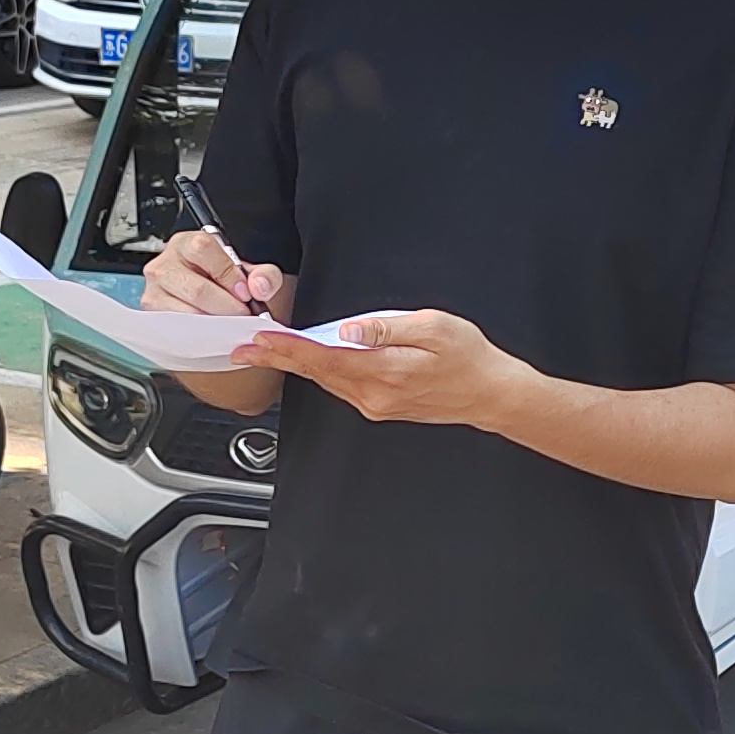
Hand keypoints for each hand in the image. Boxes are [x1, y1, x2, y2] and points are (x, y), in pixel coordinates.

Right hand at [141, 226, 283, 320]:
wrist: (212, 301)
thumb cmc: (226, 284)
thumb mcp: (251, 273)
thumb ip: (265, 275)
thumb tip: (258, 287)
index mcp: (187, 243)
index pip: (203, 249)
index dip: (227, 273)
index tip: (245, 293)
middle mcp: (165, 264)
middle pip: (196, 288)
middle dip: (225, 306)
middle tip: (241, 314)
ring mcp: (155, 291)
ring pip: (186, 313)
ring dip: (213, 323)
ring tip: (229, 323)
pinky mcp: (153, 315)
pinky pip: (176, 329)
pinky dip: (199, 334)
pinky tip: (212, 331)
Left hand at [239, 306, 528, 428]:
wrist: (490, 393)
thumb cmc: (468, 356)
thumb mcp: (432, 327)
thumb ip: (386, 327)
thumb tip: (350, 329)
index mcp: (384, 371)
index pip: (323, 358)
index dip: (287, 348)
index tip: (260, 340)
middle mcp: (374, 395)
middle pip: (316, 373)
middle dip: (278, 358)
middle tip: (244, 348)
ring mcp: (376, 404)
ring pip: (325, 382)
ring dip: (295, 366)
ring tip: (266, 352)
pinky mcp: (380, 406)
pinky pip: (340, 388)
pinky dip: (318, 373)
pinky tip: (307, 362)